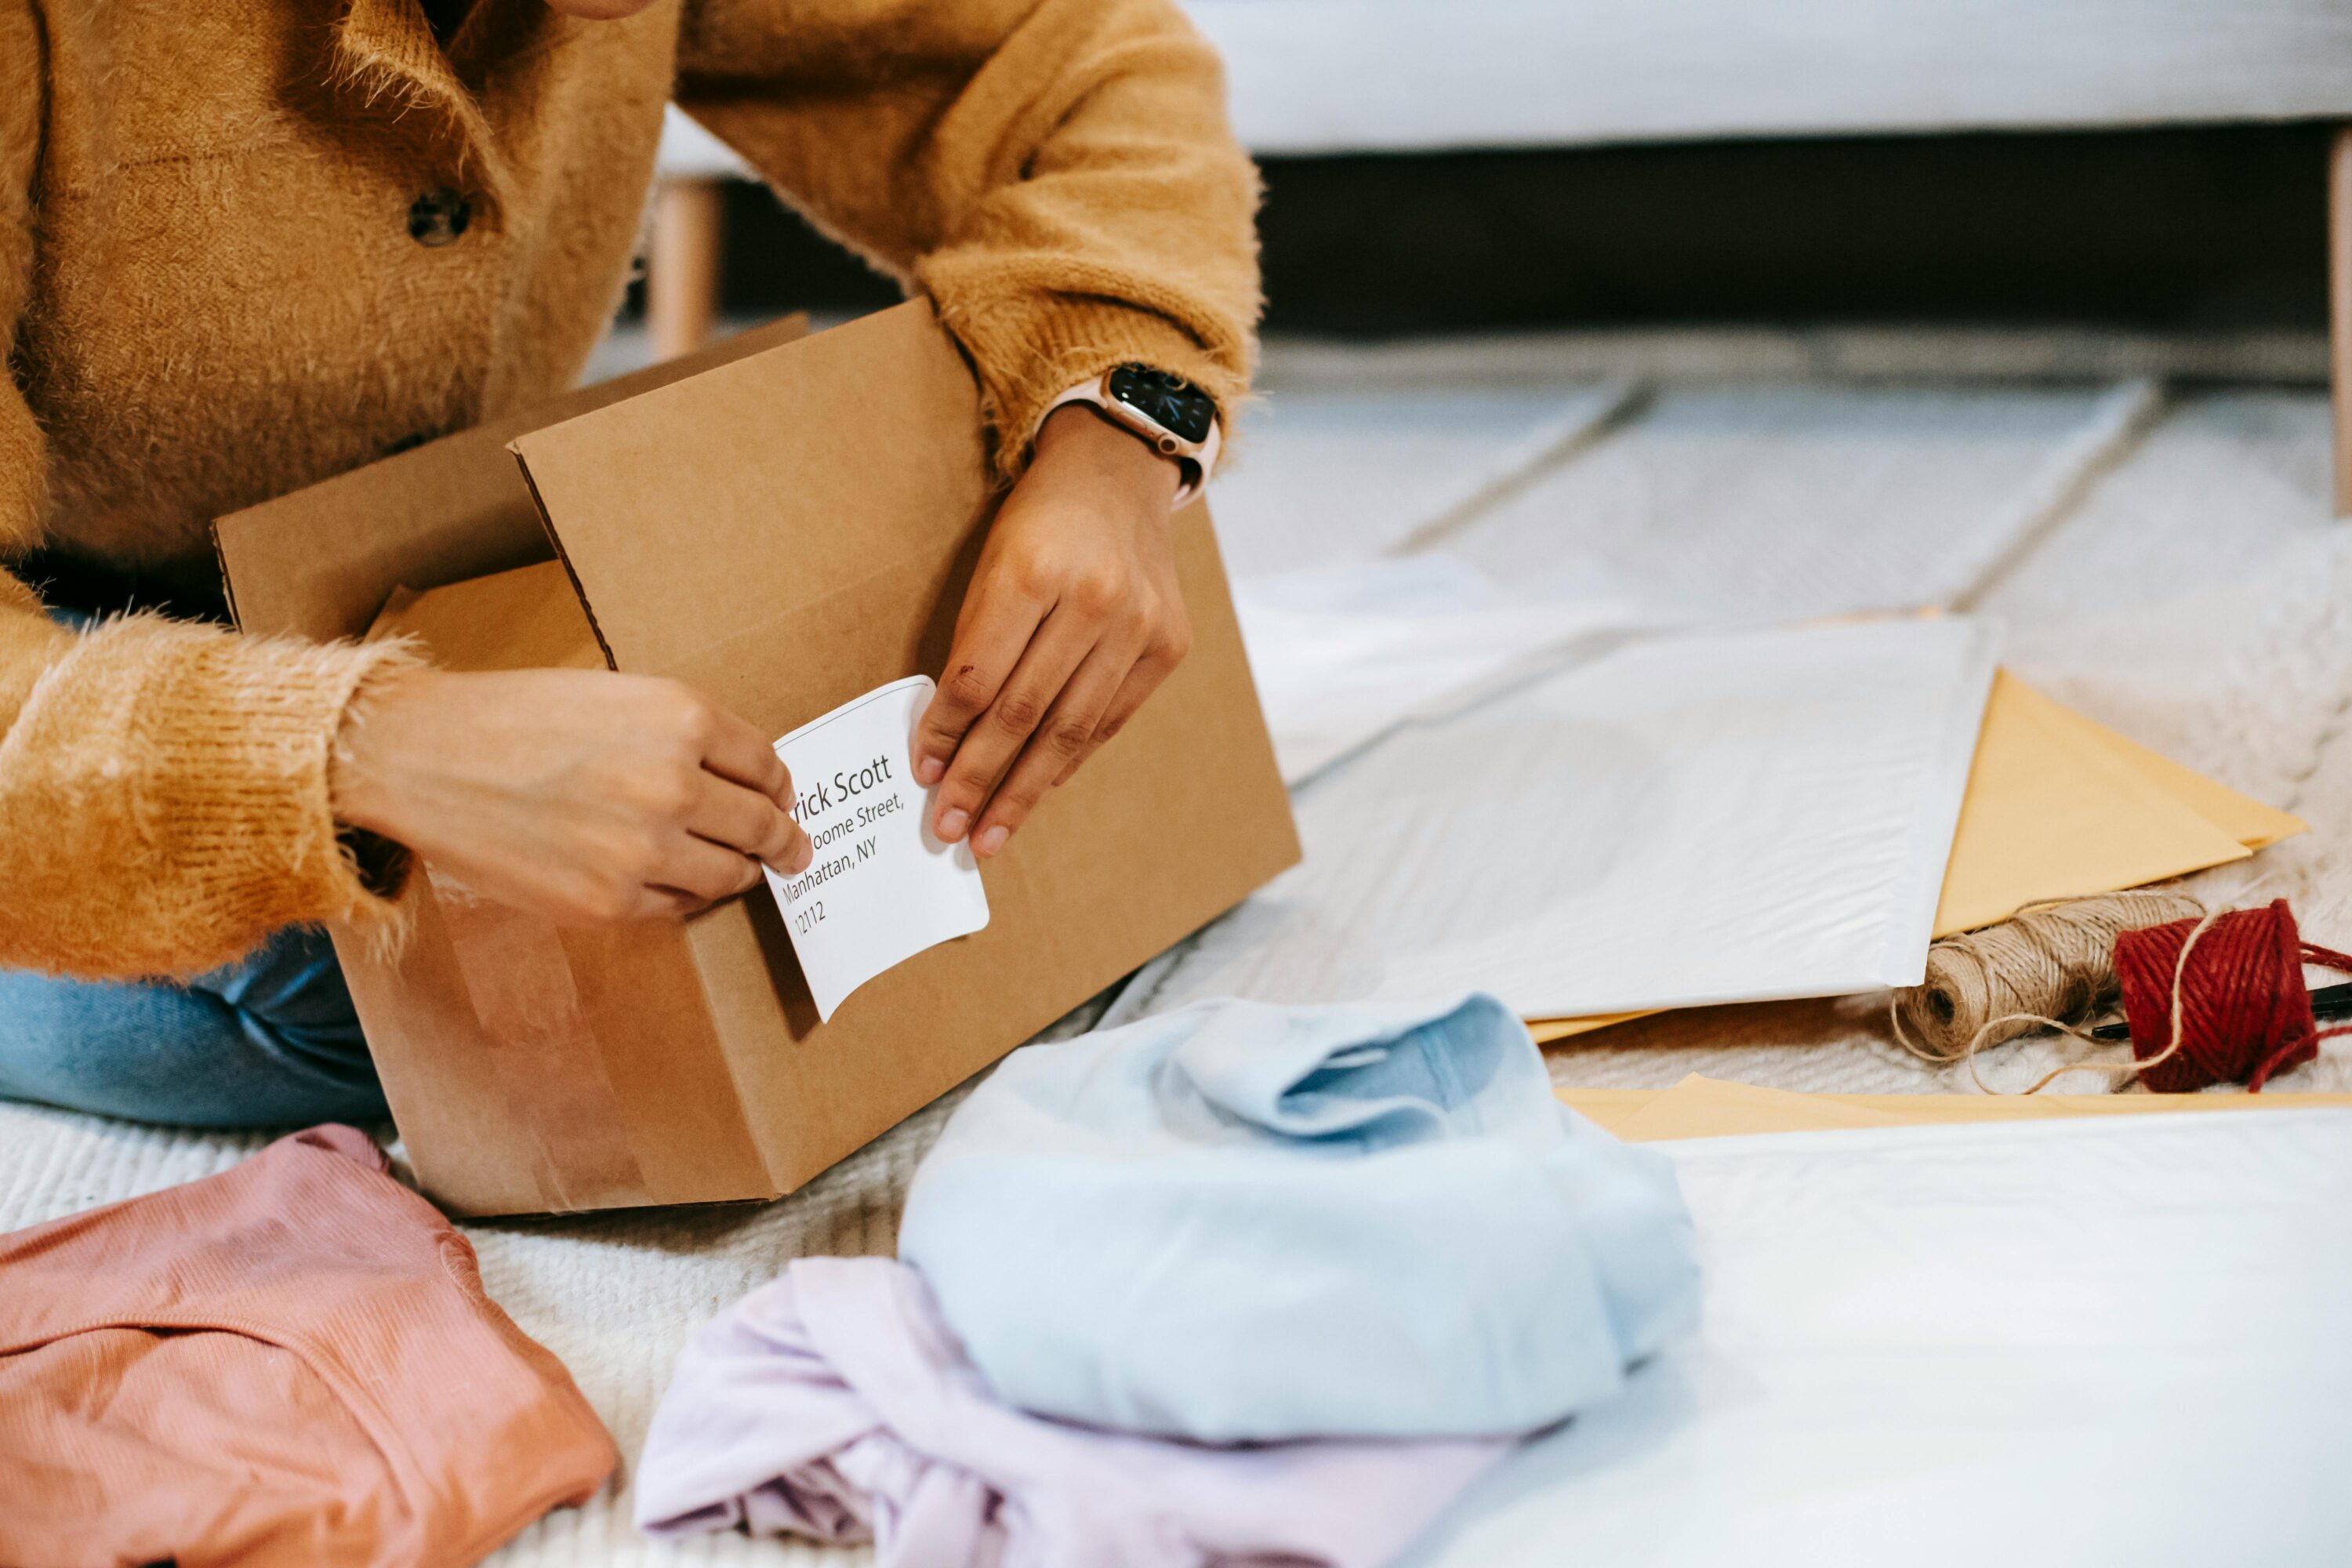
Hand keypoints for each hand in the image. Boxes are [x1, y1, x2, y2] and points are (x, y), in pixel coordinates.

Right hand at [332, 667, 812, 923]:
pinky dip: (685, 898)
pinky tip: (674, 883)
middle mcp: (673, 784)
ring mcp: (642, 850)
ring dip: (740, 872)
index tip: (783, 798)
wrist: (422, 757)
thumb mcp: (617, 694)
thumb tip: (741, 778)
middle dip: (782, 839)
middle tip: (793, 850)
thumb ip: (683, 733)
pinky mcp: (608, 903)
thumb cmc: (514, 716)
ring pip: (730, 874)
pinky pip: (678, 909)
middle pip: (762, 825)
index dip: (780, 786)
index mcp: (681, 719)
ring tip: (742, 869)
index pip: (768, 765)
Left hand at [912, 404, 1190, 857]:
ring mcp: (1139, 625)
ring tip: (991, 833)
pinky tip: (1039, 789)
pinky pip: (1109, 721)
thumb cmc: (1039, 523)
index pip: (978, 677)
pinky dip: (1069, 760)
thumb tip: (948, 739)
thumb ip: (973, 646)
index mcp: (1034, 571)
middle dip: (982, 781)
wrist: (1119, 476)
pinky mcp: (1169, 645)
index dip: (947, 735)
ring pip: (1071, 730)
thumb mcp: (990, 564)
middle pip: (1025, 714)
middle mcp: (1095, 600)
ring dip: (1025, 791)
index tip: (923, 776)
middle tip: (951, 829)